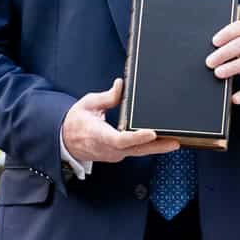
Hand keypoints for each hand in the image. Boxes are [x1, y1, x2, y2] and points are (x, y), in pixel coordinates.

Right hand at [61, 78, 179, 162]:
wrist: (64, 141)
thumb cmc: (76, 122)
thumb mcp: (89, 104)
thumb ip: (107, 97)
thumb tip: (121, 85)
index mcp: (99, 136)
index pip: (121, 139)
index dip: (137, 137)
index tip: (152, 133)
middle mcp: (109, 149)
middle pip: (136, 150)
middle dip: (157, 146)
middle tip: (175, 141)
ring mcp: (114, 154)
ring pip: (137, 152)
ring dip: (156, 147)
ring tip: (174, 140)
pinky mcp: (118, 154)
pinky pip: (135, 151)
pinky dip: (148, 147)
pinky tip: (161, 140)